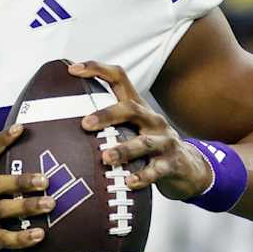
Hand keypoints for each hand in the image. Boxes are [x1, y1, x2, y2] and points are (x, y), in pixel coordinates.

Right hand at [0, 124, 50, 251]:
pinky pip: (4, 239)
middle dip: (20, 181)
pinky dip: (22, 237)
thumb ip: (4, 185)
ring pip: (1, 210)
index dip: (2, 140)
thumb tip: (43, 170)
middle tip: (45, 180)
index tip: (20, 128)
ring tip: (49, 204)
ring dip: (26, 206)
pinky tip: (40, 235)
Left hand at [69, 61, 214, 200]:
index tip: (73, 70)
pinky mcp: (172, 164)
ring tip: (105, 158)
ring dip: (124, 149)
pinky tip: (129, 182)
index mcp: (138, 108)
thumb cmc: (149, 148)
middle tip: (85, 124)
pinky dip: (143, 177)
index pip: (119, 79)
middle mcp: (152, 120)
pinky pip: (157, 170)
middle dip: (107, 115)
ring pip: (144, 142)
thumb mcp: (132, 130)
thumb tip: (63, 122)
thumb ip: (108, 124)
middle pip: (131, 108)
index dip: (97, 70)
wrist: (189, 169)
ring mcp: (164, 141)